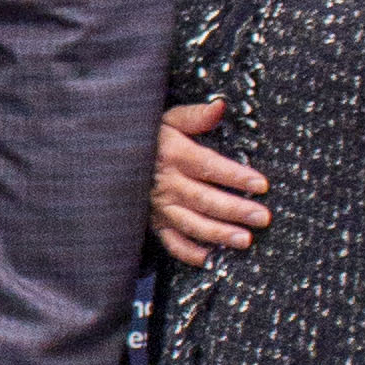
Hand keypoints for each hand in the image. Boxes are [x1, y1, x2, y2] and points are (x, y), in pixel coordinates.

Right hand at [150, 97, 269, 266]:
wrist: (102, 157)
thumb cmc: (143, 137)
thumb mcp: (165, 120)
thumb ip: (194, 116)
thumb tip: (220, 106)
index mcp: (173, 155)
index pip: (209, 167)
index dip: (235, 176)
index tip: (261, 185)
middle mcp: (166, 183)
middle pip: (205, 199)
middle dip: (235, 209)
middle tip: (262, 218)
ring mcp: (157, 206)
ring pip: (191, 223)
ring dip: (218, 233)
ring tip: (244, 240)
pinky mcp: (151, 222)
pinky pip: (169, 241)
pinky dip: (188, 252)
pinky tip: (210, 258)